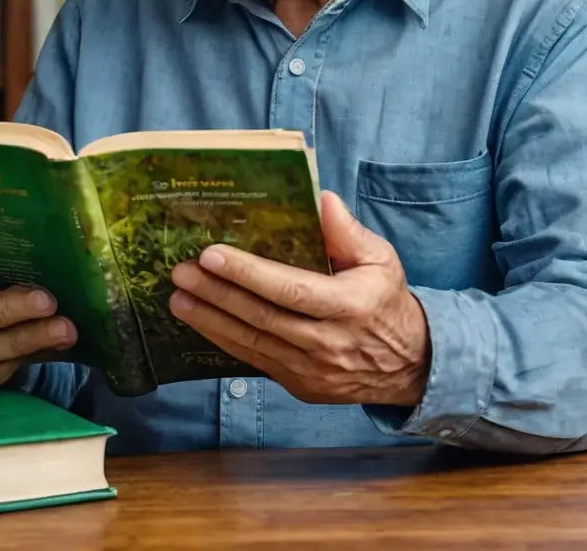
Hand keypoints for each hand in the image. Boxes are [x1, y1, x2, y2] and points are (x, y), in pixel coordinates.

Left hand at [168, 191, 430, 406]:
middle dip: (216, 295)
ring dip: (210, 321)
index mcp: (349, 306)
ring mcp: (312, 371)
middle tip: (181, 273)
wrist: (408, 363)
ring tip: (177, 299)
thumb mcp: (380, 258)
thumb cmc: (385, 299)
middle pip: (262, 317)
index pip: (290, 289)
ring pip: (252, 344)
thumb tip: (321, 199)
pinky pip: (255, 361)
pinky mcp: (300, 387)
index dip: (248, 273)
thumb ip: (348, 231)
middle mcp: (328, 343)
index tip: (211, 255)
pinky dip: (225, 340)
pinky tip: (202, 322)